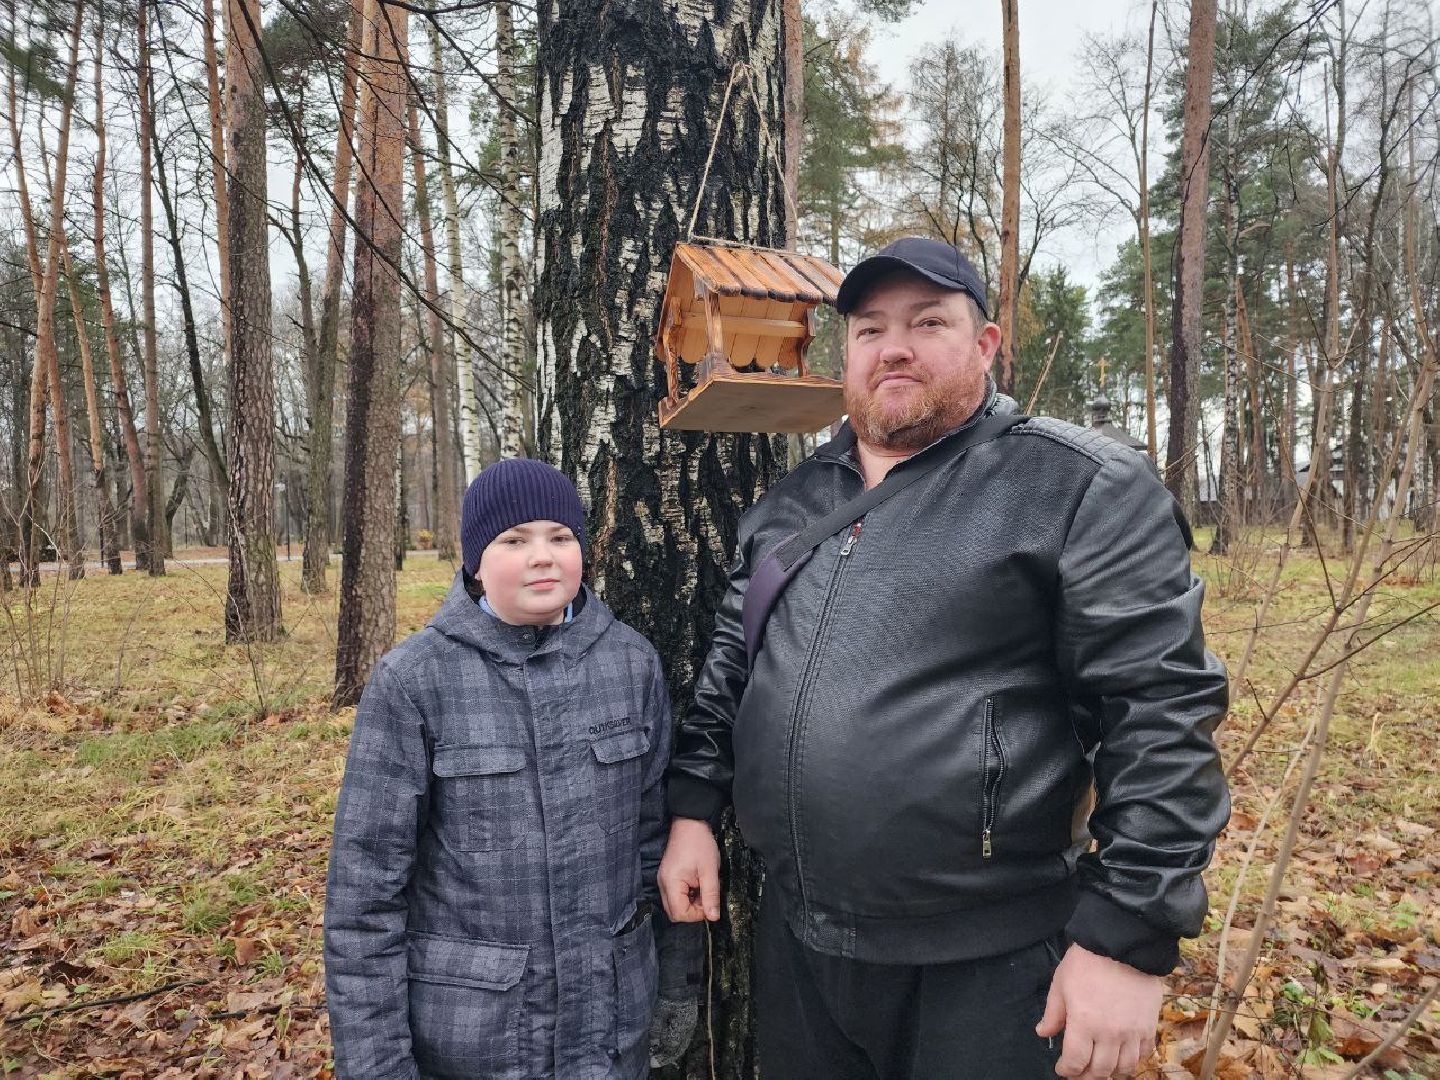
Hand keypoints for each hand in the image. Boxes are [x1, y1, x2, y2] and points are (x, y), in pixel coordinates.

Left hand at [649, 995, 698, 1067]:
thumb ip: (656, 1029)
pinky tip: (670, 1046)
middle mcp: (688, 1029)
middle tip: (655, 1061)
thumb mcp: (659, 1013)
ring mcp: (691, 1026)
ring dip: (672, 1052)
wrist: (680, 982)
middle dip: (666, 1057)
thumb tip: (653, 1044)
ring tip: (661, 1055)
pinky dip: (677, 1045)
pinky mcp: (691, 1022)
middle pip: (678, 1049)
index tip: (651, 1062)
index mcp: (680, 1027)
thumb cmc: (667, 997)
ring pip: (683, 1045)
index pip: (671, 1048)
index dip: (661, 1056)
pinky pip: (685, 1039)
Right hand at [657, 818, 720, 922]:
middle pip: (674, 912)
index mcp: (671, 883)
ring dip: (690, 903)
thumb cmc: (699, 843)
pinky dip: (687, 895)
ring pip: (675, 905)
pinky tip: (697, 883)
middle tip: (706, 896)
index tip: (709, 902)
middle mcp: (663, 884)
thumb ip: (711, 895)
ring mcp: (664, 880)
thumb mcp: (710, 870)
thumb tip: (713, 917)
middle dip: (693, 910)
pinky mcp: (668, 876)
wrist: (690, 822)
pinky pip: (675, 895)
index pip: (679, 914)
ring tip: (702, 887)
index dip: (696, 914)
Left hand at [1035, 943, 1161, 1078]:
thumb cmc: (1087, 961)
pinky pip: (1143, 1054)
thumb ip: (1053, 1013)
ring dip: (1110, 1072)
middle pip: (1100, 1071)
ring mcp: (1132, 1032)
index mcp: (1084, 1023)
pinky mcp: (1149, 1025)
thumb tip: (1043, 1033)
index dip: (1067, 1070)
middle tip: (1079, 1072)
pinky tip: (1122, 1054)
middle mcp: (1109, 1033)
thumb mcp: (1061, 984)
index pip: (1075, 1062)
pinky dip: (1132, 1060)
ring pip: (1124, 1068)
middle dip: (1086, 1076)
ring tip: (1101, 1067)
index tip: (1062, 1068)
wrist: (1122, 943)